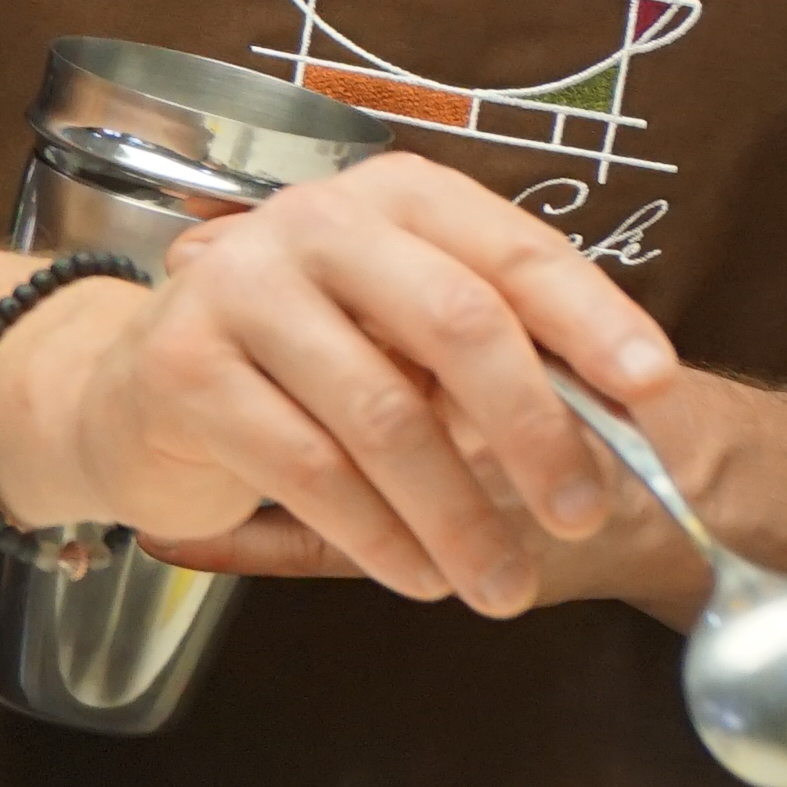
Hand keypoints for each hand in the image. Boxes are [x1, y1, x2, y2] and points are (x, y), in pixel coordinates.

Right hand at [0, 156, 684, 615]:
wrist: (132, 392)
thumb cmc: (304, 367)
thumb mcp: (409, 342)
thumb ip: (501, 362)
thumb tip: (631, 425)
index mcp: (396, 200)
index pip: (513, 252)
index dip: (594, 320)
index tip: (654, 391)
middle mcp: (316, 223)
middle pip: (457, 322)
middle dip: (535, 429)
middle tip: (582, 513)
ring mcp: (240, 287)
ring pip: (385, 415)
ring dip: (459, 516)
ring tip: (501, 585)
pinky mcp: (184, 367)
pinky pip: (309, 469)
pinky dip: (379, 537)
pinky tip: (418, 576)